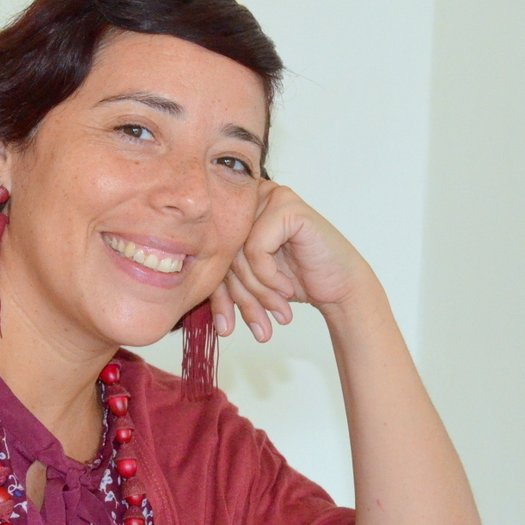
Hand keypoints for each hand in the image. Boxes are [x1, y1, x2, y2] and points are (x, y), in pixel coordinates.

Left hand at [210, 182, 372, 341]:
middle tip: (260, 326)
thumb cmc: (298, 282)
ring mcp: (270, 197)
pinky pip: (256, 249)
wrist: (340, 287)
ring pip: (238, 254)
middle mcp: (251, 198)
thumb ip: (222, 282)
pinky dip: (270, 277)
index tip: (226, 328)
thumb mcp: (250, 284)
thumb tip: (184, 298)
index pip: (212, 255)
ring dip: (258, 293)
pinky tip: (288, 288)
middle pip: (224, 254)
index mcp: (237, 212)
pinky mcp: (286, 205)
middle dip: (241, 298)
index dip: (218, 296)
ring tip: (278, 311)